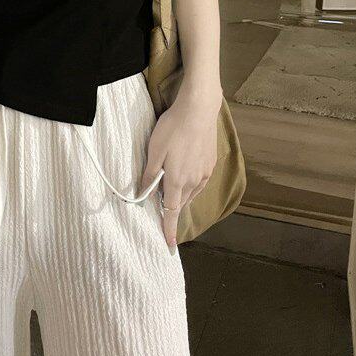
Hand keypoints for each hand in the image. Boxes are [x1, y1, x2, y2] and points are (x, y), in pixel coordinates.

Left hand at [140, 86, 221, 248]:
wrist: (199, 110)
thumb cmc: (173, 128)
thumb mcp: (154, 151)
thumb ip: (150, 174)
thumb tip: (144, 193)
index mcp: (177, 181)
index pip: (171, 212)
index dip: (168, 229)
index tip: (169, 244)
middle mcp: (193, 181)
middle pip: (180, 203)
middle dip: (171, 211)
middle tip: (161, 212)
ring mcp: (204, 173)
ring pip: (191, 193)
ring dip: (180, 197)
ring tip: (171, 194)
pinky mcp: (210, 164)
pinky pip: (199, 183)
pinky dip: (190, 187)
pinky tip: (186, 179)